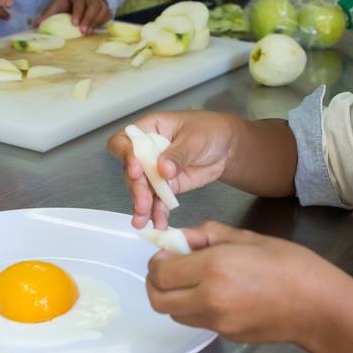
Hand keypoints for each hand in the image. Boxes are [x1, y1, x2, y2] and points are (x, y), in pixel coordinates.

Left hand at [35, 0, 110, 34]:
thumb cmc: (68, 0)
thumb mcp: (57, 3)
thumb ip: (48, 14)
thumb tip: (35, 25)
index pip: (80, 1)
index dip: (78, 12)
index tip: (74, 23)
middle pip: (94, 5)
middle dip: (89, 19)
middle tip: (83, 32)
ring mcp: (99, 0)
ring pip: (102, 9)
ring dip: (96, 21)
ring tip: (89, 32)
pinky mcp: (105, 7)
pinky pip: (107, 14)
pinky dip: (102, 21)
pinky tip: (96, 28)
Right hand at [107, 111, 237, 228]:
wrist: (227, 147)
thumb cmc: (209, 131)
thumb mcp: (195, 139)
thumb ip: (178, 154)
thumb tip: (162, 169)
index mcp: (149, 130)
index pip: (124, 141)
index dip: (125, 155)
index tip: (136, 170)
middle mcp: (146, 151)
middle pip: (130, 170)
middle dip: (136, 188)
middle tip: (143, 202)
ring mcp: (154, 170)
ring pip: (141, 189)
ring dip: (142, 205)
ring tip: (143, 219)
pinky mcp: (165, 186)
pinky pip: (157, 201)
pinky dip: (157, 213)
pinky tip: (159, 222)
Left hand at [146, 221, 352, 346]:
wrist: (320, 307)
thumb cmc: (291, 265)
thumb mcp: (248, 237)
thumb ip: (208, 235)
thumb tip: (182, 238)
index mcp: (214, 268)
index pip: (161, 272)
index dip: (157, 261)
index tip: (167, 252)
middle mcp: (209, 299)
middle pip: (158, 300)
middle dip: (156, 283)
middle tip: (169, 268)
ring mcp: (217, 322)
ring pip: (174, 314)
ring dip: (173, 297)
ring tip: (193, 281)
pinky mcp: (226, 335)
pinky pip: (197, 321)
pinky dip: (194, 308)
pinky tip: (215, 294)